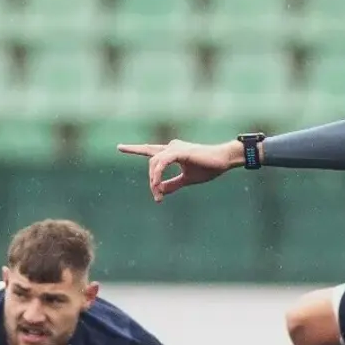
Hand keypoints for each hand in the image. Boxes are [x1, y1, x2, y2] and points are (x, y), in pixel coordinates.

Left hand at [117, 139, 242, 202]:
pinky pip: (161, 163)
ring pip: (154, 163)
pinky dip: (158, 175)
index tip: (119, 147)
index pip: (149, 150)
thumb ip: (172, 185)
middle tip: (157, 197)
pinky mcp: (179, 151)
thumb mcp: (187, 180)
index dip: (134, 149)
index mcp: (172, 152)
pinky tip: (157, 184)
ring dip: (154, 181)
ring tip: (158, 194)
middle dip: (151, 181)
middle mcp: (171, 147)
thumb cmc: (209, 168)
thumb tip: (159, 191)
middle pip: (151, 163)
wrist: (224, 160)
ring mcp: (175, 147)